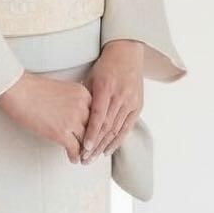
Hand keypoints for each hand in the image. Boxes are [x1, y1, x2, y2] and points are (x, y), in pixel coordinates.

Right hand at [0, 71, 91, 162]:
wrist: (19, 90)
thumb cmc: (35, 89)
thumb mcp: (64, 90)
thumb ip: (75, 101)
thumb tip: (78, 117)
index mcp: (83, 93)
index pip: (97, 114)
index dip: (95, 127)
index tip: (94, 134)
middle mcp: (82, 105)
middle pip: (94, 128)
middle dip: (92, 139)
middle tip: (91, 148)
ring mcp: (72, 119)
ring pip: (86, 140)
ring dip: (85, 150)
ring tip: (83, 157)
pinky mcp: (61, 132)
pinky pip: (75, 149)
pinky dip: (75, 156)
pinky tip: (73, 159)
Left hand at [80, 39, 143, 163]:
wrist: (127, 53)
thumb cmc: (106, 65)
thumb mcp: (91, 78)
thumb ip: (86, 99)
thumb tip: (75, 120)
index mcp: (106, 87)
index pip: (98, 116)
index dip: (91, 134)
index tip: (83, 148)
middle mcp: (120, 95)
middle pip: (107, 127)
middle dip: (95, 146)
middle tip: (85, 159)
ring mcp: (131, 100)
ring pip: (117, 129)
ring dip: (104, 146)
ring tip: (93, 158)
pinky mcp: (138, 105)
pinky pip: (127, 127)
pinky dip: (118, 140)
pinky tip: (108, 150)